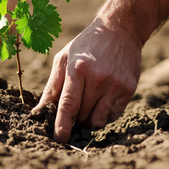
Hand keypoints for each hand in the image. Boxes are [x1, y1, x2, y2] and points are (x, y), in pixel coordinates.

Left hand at [32, 17, 142, 142]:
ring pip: (99, 119)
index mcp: (78, 69)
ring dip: (90, 119)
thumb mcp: (64, 58)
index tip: (59, 138)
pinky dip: (105, 114)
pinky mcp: (129, 88)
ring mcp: (115, 84)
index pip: (68, 105)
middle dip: (75, 118)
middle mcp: (98, 78)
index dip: (62, 125)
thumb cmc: (86, 44)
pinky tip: (102, 100)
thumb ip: (52, 86)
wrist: (120, 29)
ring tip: (88, 104)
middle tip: (74, 109)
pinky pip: (113, 115)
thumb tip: (39, 111)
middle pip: (83, 115)